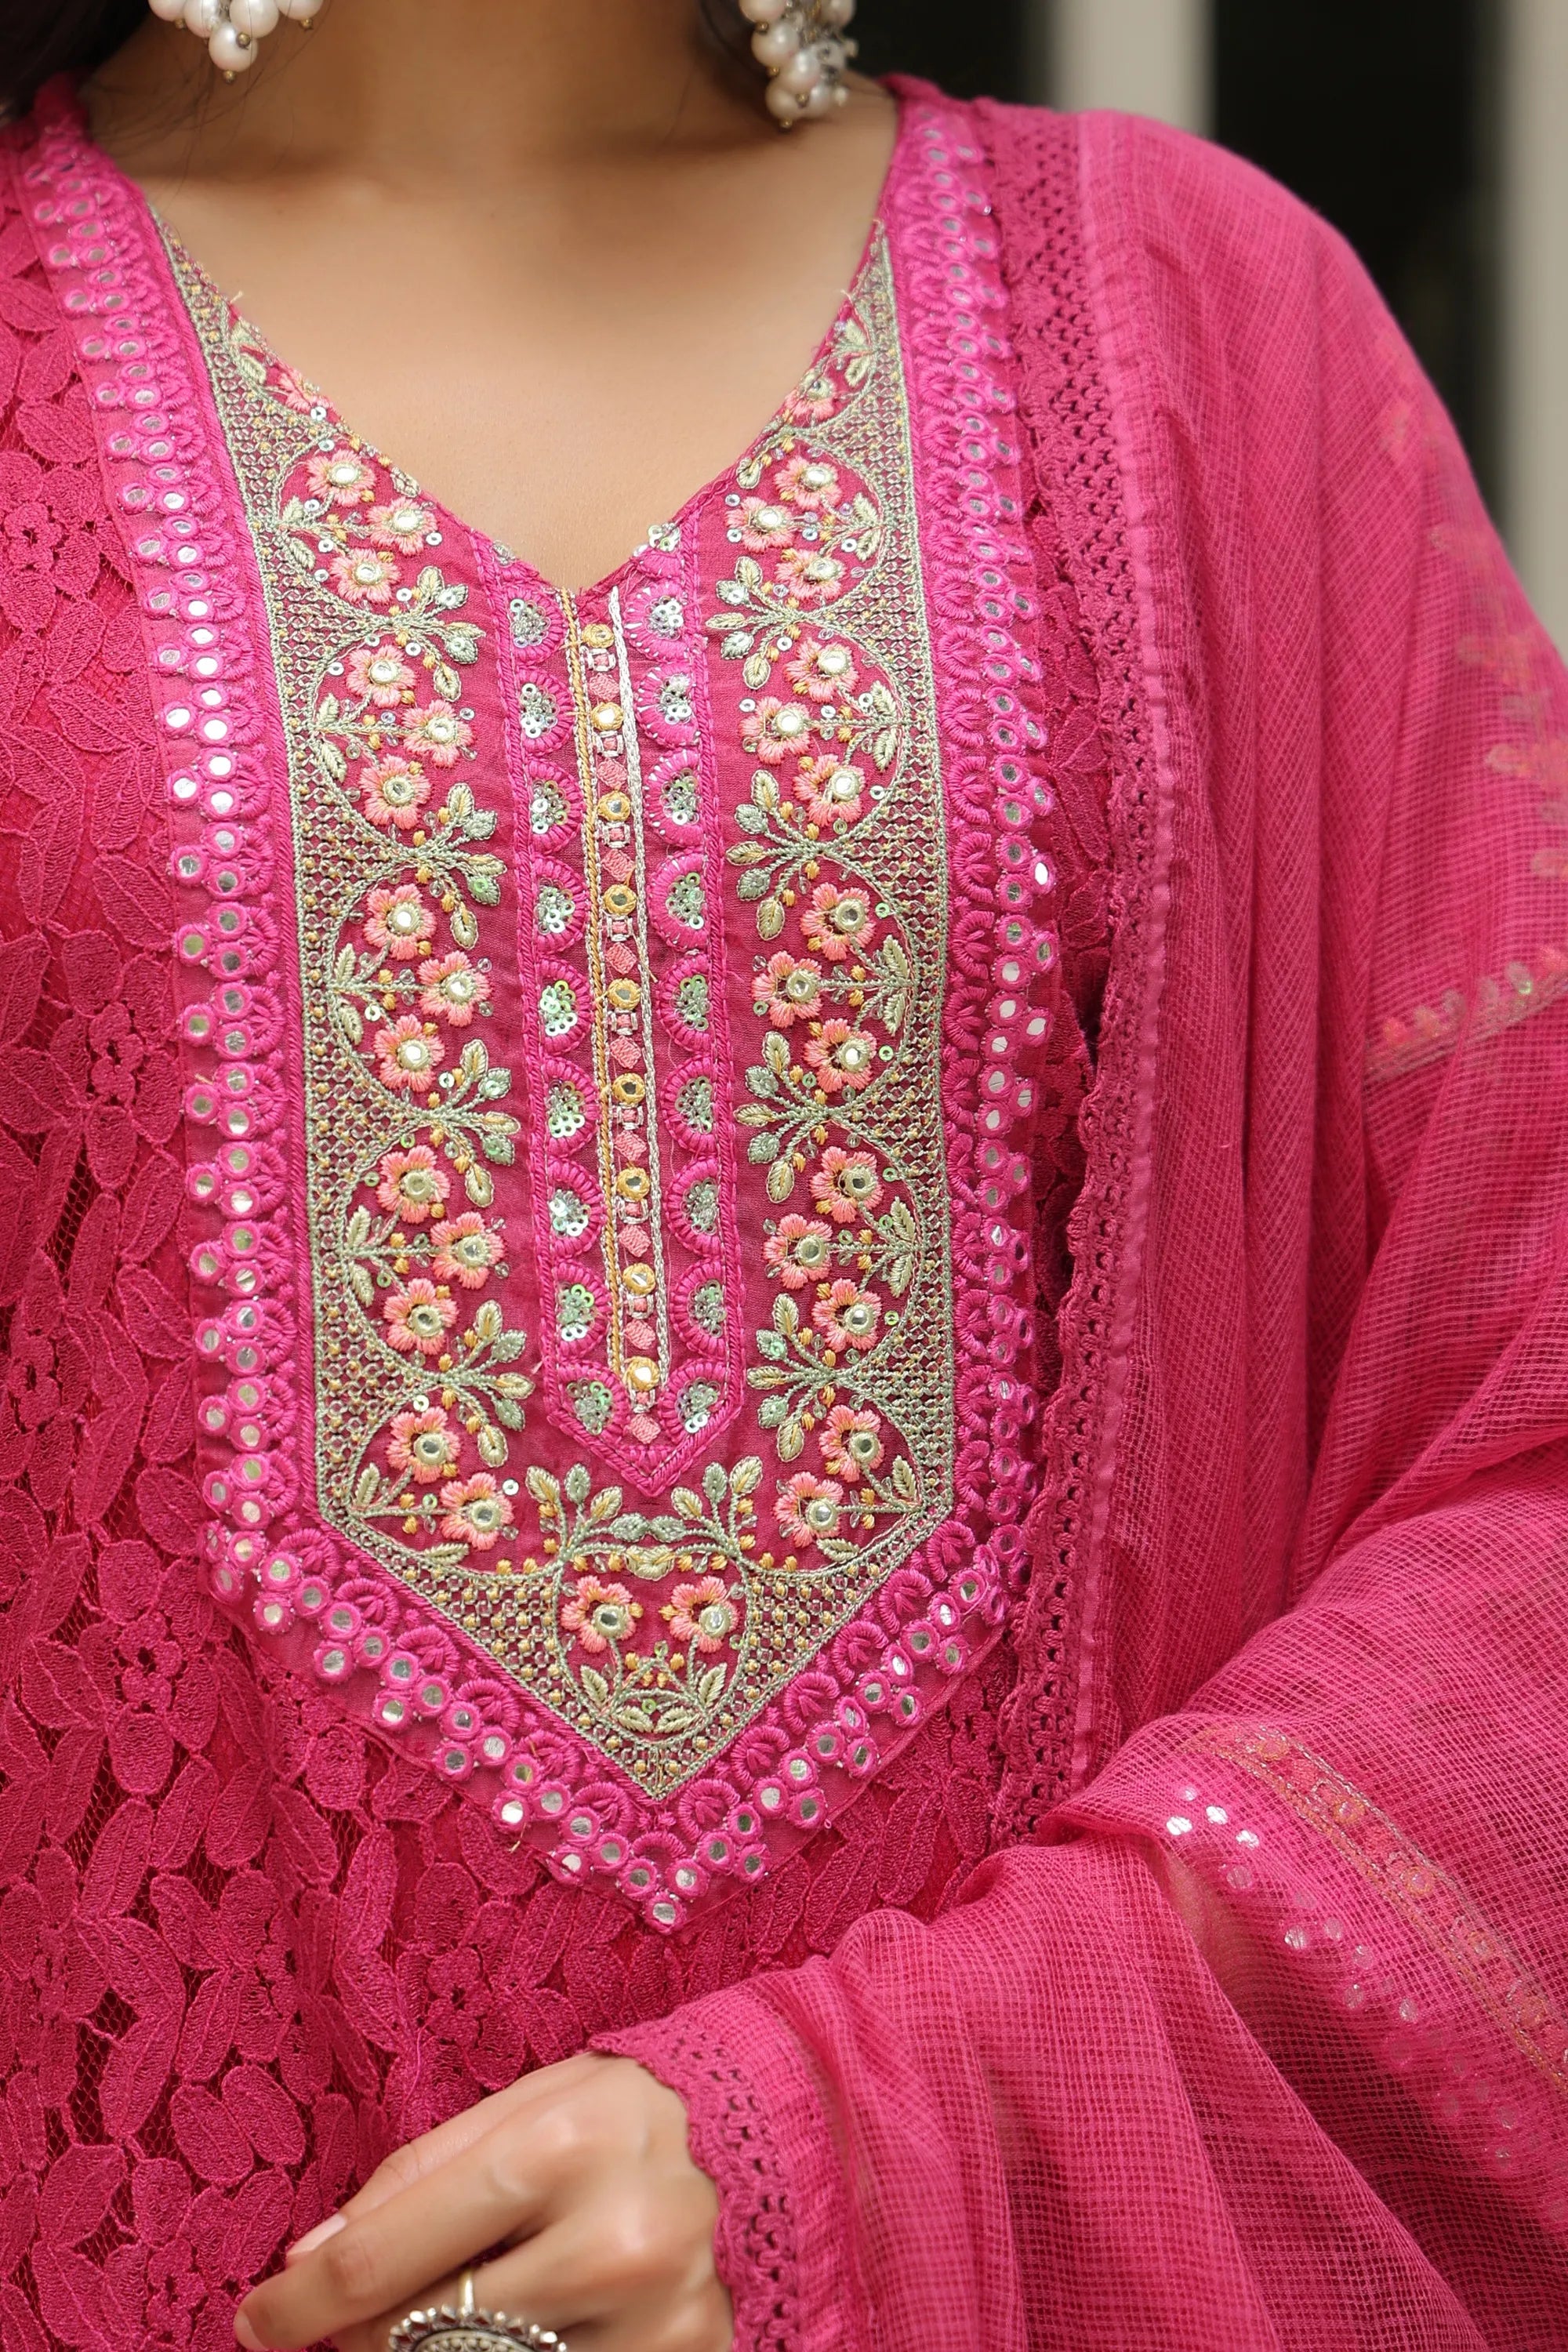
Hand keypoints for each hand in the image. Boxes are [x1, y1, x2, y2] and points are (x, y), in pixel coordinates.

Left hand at [233, 2053, 731, 2351]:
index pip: (385, 2260)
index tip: (256, 2321)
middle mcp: (611, 2240)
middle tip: (338, 2324)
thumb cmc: (623, 2114)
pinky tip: (504, 2334)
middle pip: (421, 2335)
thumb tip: (308, 2259)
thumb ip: (418, 2173)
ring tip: (443, 2313)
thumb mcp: (526, 2103)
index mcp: (562, 2146)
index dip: (299, 2305)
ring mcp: (654, 2320)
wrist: (773, 2137)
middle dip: (360, 2337)